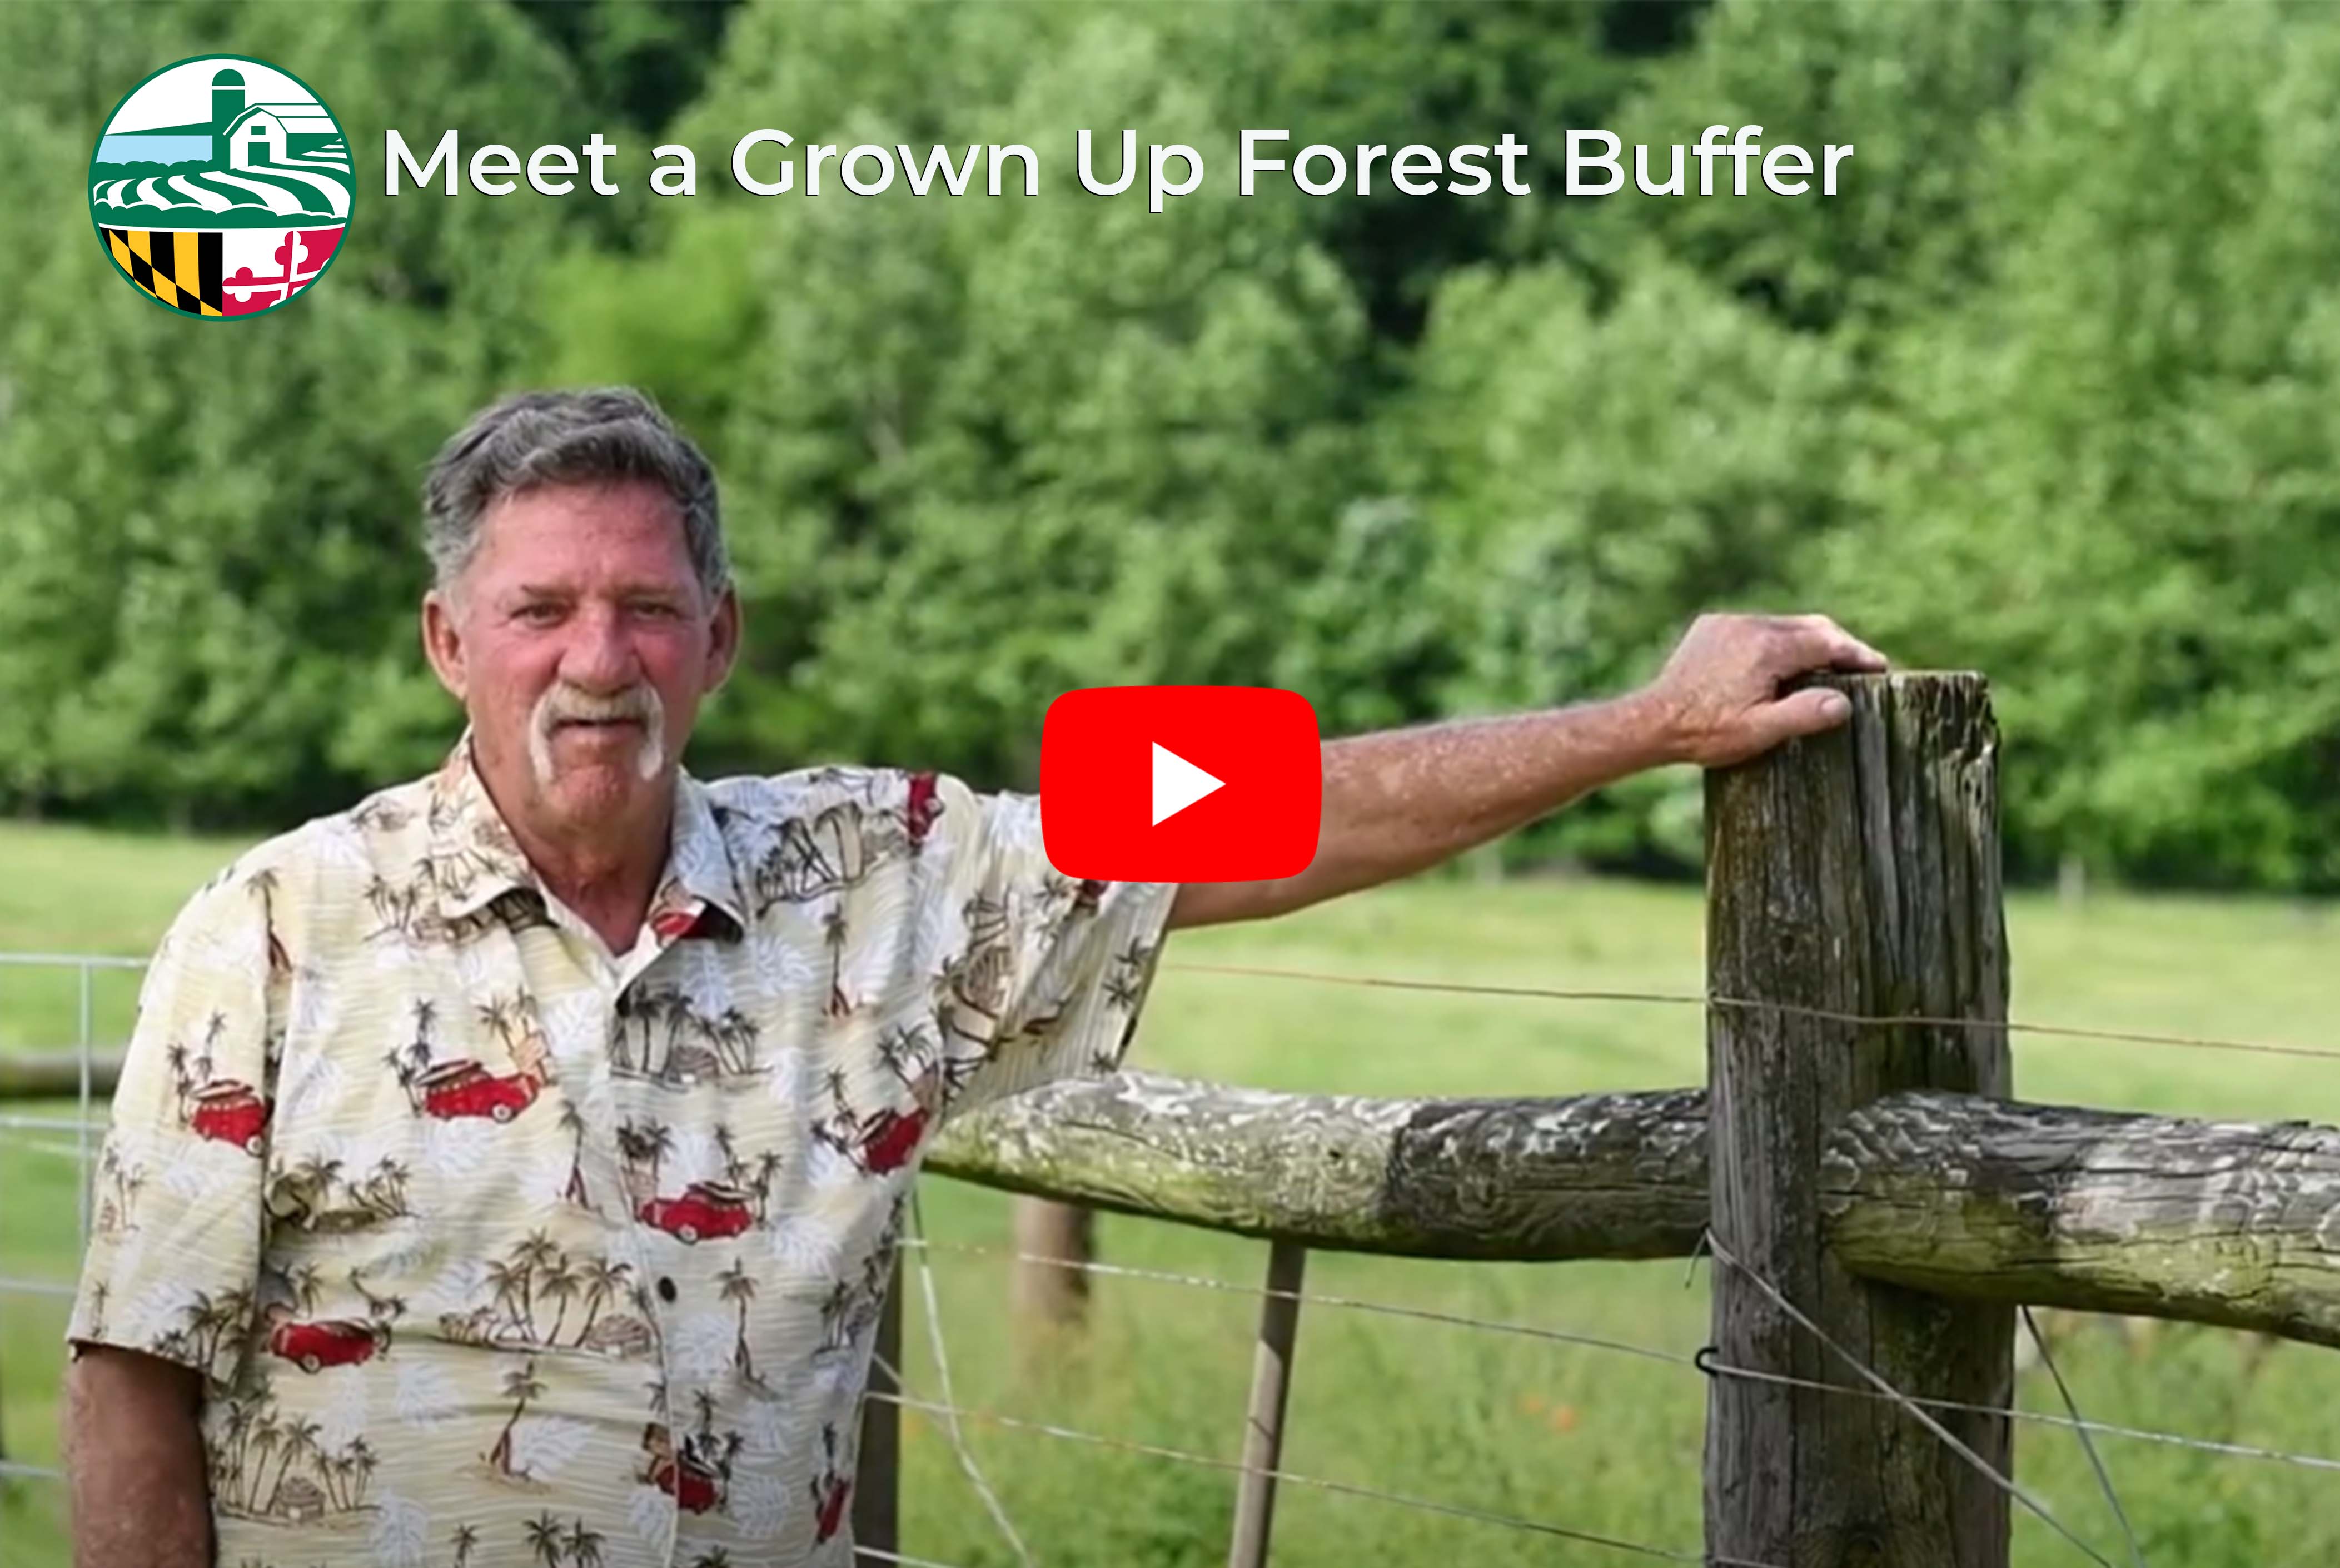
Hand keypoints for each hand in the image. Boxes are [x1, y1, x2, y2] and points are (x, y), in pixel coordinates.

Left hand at [1640, 612, 1886, 768]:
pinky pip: (1756, 627)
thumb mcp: (1760, 732)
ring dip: (1807, 641)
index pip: (1828, 642)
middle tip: (1861, 666)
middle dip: (1839, 644)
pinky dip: (1777, 641)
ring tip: (1827, 666)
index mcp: (1768, 648)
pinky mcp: (1711, 627)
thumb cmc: (1706, 732)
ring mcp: (1728, 623)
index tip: (1879, 667)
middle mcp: (1750, 625)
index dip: (1857, 654)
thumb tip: (1844, 703)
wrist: (1652, 721)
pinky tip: (1781, 664)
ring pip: (1784, 624)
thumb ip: (1805, 715)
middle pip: (1811, 626)